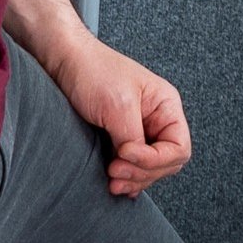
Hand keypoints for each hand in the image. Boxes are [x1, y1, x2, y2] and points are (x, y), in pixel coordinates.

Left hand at [50, 38, 191, 196]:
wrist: (63, 60)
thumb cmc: (93, 71)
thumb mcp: (118, 105)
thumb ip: (132, 137)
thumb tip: (135, 163)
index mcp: (166, 106)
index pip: (178, 147)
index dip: (155, 158)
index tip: (125, 153)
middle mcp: (157, 120)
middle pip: (166, 162)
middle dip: (142, 172)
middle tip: (114, 171)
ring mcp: (139, 131)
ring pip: (149, 168)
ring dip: (133, 178)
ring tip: (112, 181)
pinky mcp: (120, 138)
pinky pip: (132, 166)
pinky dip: (126, 177)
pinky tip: (116, 182)